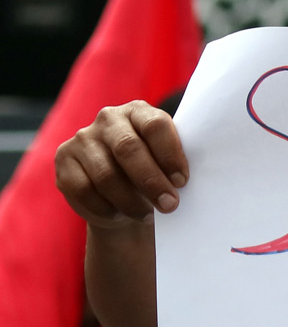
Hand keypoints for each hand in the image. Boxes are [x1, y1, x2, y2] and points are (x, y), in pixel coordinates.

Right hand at [54, 101, 187, 228]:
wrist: (124, 197)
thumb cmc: (156, 176)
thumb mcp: (169, 165)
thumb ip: (176, 165)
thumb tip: (185, 182)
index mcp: (139, 112)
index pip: (155, 125)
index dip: (170, 155)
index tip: (182, 181)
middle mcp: (108, 119)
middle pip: (128, 148)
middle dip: (151, 182)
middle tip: (169, 205)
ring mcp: (82, 139)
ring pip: (106, 174)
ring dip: (130, 201)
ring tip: (146, 214)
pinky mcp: (63, 162)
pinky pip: (84, 190)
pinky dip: (106, 208)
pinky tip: (119, 214)